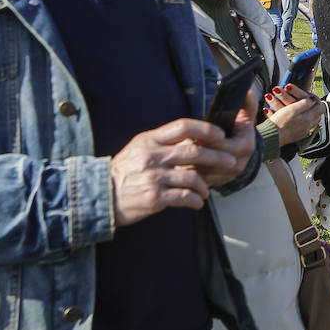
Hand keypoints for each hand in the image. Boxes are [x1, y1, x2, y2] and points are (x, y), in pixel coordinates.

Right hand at [110, 110, 256, 226]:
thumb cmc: (124, 172)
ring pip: (192, 177)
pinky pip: (184, 197)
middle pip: (194, 152)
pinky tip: (197, 202)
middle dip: (217, 157)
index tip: (219, 135)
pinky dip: (195, 200)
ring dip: (205, 185)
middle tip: (230, 162)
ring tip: (206, 190)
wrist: (100, 195)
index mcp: (150, 140)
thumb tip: (193, 140)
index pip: (182, 126)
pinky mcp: (155, 197)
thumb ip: (163, 143)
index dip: (205, 129)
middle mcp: (152, 156)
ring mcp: (154, 177)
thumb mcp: (139, 148)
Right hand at [265, 84, 323, 144]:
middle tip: (306, 100)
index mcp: (308, 119)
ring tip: (299, 107)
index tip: (310, 96)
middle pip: (316, 114)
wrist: (270, 137)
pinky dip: (299, 119)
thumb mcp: (292, 109)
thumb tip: (312, 100)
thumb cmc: (280, 123)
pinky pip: (301, 126)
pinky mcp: (295, 136)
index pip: (320, 108)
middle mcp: (307, 127)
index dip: (316, 99)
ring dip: (305, 112)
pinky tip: (292, 117)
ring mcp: (302, 132)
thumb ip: (305, 103)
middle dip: (312, 106)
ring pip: (309, 120)